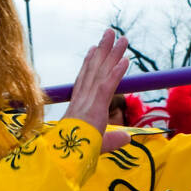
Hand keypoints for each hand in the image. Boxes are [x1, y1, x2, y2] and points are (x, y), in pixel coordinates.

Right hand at [65, 29, 130, 149]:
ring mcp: (88, 101)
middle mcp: (82, 100)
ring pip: (102, 73)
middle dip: (103, 51)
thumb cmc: (74, 153)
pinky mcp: (95, 107)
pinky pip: (108, 86)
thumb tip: (127, 138)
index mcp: (78, 107)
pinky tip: (126, 60)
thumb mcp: (98, 145)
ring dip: (112, 54)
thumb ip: (113, 140)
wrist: (63, 157)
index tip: (93, 49)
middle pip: (94, 70)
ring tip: (120, 38)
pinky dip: (117, 73)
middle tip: (109, 33)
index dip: (89, 64)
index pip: (85, 81)